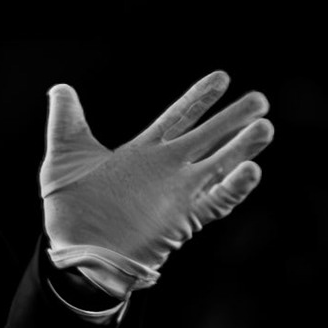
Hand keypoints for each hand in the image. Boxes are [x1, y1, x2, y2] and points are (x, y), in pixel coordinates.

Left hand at [41, 71, 272, 278]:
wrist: (74, 250)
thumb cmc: (70, 209)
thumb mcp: (64, 157)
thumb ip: (67, 121)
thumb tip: (61, 88)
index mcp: (144, 151)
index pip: (179, 117)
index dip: (200, 98)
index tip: (222, 77)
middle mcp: (167, 169)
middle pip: (208, 136)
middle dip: (233, 118)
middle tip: (260, 99)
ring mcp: (178, 193)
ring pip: (219, 165)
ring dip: (242, 147)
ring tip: (265, 127)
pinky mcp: (183, 220)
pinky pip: (216, 201)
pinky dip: (235, 187)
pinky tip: (251, 169)